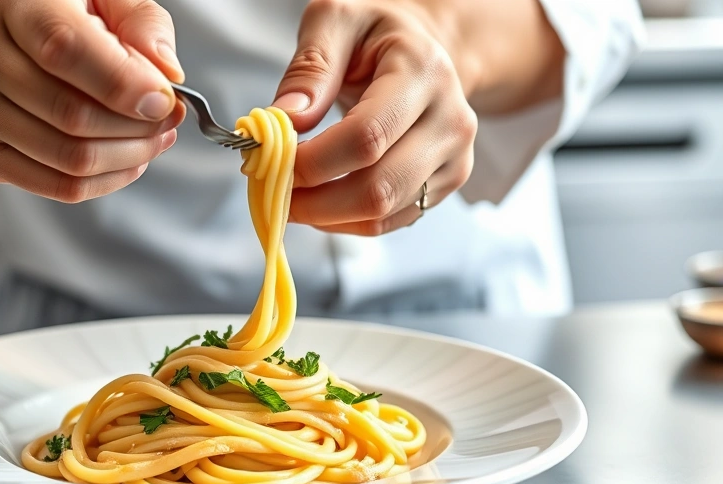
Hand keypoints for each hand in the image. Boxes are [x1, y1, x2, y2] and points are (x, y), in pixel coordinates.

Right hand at [0, 0, 185, 201]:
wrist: (0, 25)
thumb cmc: (61, 8)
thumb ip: (141, 24)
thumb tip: (165, 75)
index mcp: (12, 2)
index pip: (65, 50)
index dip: (124, 84)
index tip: (165, 99)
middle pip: (72, 116)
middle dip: (138, 127)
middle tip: (168, 118)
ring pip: (69, 159)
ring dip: (128, 156)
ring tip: (154, 137)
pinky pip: (57, 186)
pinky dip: (105, 180)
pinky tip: (126, 158)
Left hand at [275, 0, 477, 234]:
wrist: (425, 51)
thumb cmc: (375, 34)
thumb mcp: (336, 20)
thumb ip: (310, 67)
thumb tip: (285, 120)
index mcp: (424, 72)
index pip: (367, 137)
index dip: (313, 162)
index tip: (270, 162)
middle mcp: (450, 121)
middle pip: (377, 189)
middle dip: (313, 201)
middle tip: (272, 189)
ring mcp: (454, 158)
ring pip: (381, 214)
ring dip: (325, 215)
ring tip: (292, 193)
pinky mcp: (445, 185)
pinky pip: (387, 222)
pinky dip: (344, 221)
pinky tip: (320, 200)